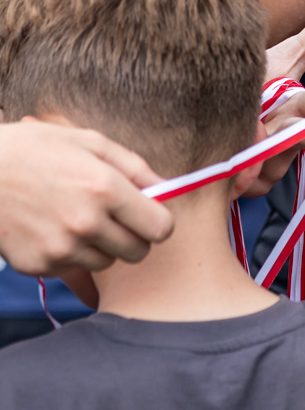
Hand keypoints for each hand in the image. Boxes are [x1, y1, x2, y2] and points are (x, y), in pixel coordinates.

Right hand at [0, 119, 172, 276]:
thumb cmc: (33, 149)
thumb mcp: (87, 141)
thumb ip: (133, 166)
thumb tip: (166, 187)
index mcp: (104, 188)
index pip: (161, 228)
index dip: (157, 222)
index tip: (147, 214)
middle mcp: (86, 223)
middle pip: (138, 252)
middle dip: (133, 236)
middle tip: (114, 218)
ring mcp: (62, 248)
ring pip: (107, 262)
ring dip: (101, 246)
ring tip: (77, 218)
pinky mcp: (40, 265)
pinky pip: (74, 268)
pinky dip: (71, 254)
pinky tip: (53, 228)